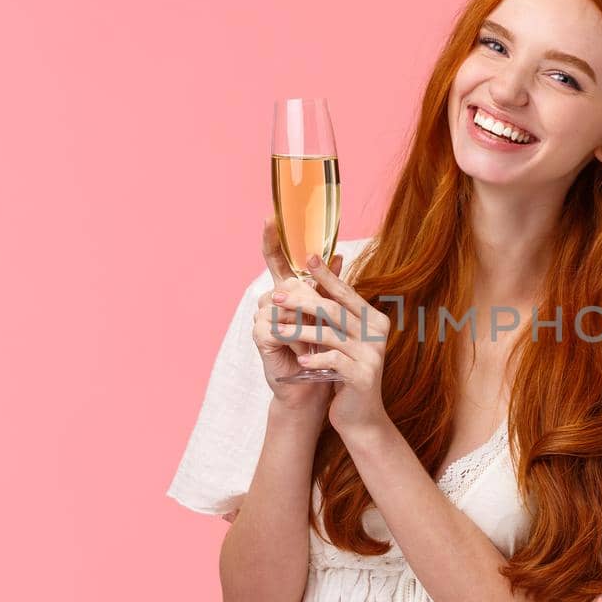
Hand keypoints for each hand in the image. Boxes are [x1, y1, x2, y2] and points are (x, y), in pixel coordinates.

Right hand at [252, 215, 342, 413]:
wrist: (316, 385)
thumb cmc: (323, 348)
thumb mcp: (330, 313)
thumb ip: (330, 285)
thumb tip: (339, 254)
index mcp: (286, 291)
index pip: (276, 259)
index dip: (272, 239)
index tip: (271, 216)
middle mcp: (271, 300)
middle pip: (289, 282)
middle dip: (310, 300)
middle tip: (324, 319)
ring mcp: (262, 317)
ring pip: (286, 303)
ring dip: (307, 321)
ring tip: (318, 337)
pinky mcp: (261, 337)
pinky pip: (280, 325)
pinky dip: (297, 335)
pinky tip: (304, 346)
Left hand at [268, 246, 392, 436]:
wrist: (360, 416)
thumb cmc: (345, 373)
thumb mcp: (342, 341)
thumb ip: (335, 315)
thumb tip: (313, 281)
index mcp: (375, 320)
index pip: (346, 292)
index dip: (326, 275)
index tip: (307, 258)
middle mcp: (378, 334)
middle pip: (334, 309)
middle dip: (302, 300)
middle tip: (277, 295)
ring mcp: (373, 355)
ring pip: (330, 334)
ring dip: (299, 330)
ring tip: (277, 330)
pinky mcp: (364, 376)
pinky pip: (334, 360)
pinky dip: (315, 358)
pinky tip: (300, 360)